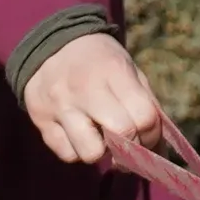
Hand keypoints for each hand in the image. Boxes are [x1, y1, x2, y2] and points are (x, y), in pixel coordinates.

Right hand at [22, 32, 164, 169]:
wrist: (50, 44)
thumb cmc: (100, 63)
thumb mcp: (129, 71)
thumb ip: (147, 106)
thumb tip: (159, 154)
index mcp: (113, 71)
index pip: (144, 118)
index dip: (152, 135)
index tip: (147, 136)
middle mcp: (84, 89)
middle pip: (121, 136)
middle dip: (131, 149)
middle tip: (127, 143)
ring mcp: (59, 105)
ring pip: (90, 153)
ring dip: (101, 152)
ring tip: (99, 136)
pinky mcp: (40, 119)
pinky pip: (67, 154)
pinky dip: (77, 150)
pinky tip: (79, 134)